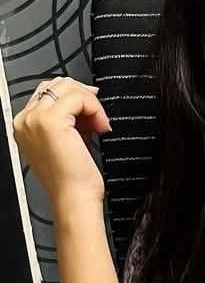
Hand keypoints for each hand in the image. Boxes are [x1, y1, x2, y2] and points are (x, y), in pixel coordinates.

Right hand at [12, 77, 110, 213]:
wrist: (73, 198)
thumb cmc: (72, 178)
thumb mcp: (67, 139)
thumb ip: (70, 117)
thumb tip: (86, 95)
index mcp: (25, 124)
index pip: (49, 91)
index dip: (75, 97)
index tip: (92, 112)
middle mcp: (25, 119)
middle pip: (58, 84)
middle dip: (83, 97)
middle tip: (98, 118)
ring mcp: (36, 118)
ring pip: (69, 87)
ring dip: (91, 103)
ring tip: (99, 125)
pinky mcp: (51, 120)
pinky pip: (79, 97)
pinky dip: (95, 108)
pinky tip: (100, 126)